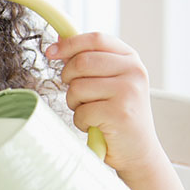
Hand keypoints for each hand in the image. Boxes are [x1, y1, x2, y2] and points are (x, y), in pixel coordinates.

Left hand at [45, 32, 162, 176]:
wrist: (138, 150)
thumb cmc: (117, 114)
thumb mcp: (108, 81)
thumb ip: (89, 60)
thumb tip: (59, 40)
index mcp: (130, 59)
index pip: (95, 39)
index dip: (69, 44)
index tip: (51, 52)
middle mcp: (134, 71)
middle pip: (81, 61)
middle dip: (68, 79)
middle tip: (78, 95)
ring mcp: (129, 91)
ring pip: (77, 87)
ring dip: (75, 103)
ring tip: (91, 112)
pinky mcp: (120, 113)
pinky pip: (81, 111)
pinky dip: (81, 121)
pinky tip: (96, 125)